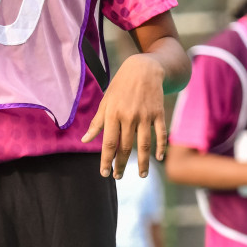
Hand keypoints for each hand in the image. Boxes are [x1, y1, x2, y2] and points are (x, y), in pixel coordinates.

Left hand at [83, 54, 166, 177]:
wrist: (144, 69)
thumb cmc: (121, 86)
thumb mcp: (106, 101)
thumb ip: (97, 122)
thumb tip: (85, 140)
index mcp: (113, 115)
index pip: (108, 144)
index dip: (106, 160)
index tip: (105, 173)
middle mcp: (129, 117)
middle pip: (125, 147)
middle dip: (121, 164)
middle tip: (118, 177)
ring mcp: (145, 116)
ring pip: (144, 144)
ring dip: (142, 162)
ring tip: (141, 175)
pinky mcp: (158, 113)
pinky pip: (160, 133)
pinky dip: (160, 146)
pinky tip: (159, 157)